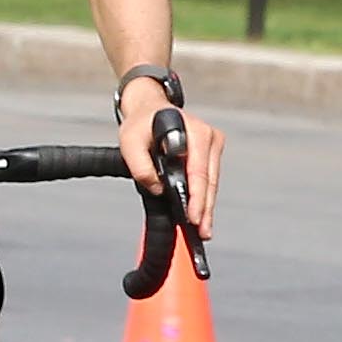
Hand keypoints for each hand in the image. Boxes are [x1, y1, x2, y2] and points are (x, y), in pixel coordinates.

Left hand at [121, 82, 225, 236]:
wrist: (149, 108)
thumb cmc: (140, 123)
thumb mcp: (129, 141)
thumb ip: (140, 167)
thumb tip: (157, 189)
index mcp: (194, 131)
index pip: (199, 172)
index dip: (197, 198)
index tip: (193, 218)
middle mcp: (209, 136)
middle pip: (210, 181)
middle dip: (205, 209)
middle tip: (203, 232)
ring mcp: (212, 144)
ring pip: (212, 183)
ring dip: (206, 206)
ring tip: (203, 229)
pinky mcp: (210, 153)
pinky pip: (209, 179)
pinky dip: (204, 197)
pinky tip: (201, 213)